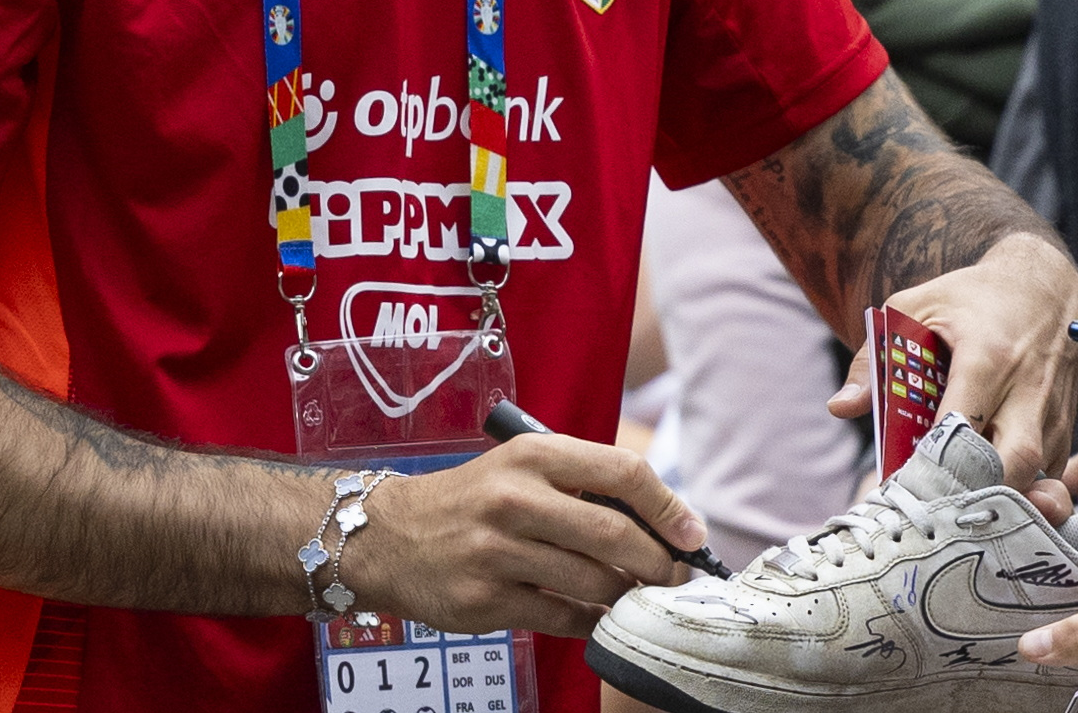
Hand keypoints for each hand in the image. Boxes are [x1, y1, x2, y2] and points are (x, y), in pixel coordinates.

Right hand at [347, 433, 704, 636]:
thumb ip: (584, 484)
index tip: (690, 533)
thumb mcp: (522, 467)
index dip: (669, 506)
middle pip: (616, 534)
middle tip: (675, 576)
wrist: (386, 536)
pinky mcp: (485, 600)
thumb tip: (662, 522)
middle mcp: (515, 499)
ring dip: (628, 595)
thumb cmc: (472, 500)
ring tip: (637, 596)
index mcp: (533, 455)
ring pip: (594, 582)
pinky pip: (562, 618)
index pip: (624, 472)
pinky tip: (598, 617)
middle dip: (659, 562)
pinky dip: (592, 622)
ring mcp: (497, 552)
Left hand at [825, 230, 1077, 516]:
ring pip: (1037, 477)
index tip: (902, 486)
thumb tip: (841, 408)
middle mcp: (1026, 389)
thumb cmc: (972, 299)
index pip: (963, 426)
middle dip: (978, 495)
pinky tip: (988, 489)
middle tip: (938, 508)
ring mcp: (1052, 412)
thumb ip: (875, 358)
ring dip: (1000, 498)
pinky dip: (1020, 490)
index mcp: (986, 358)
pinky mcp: (1066, 428)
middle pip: (1015, 463)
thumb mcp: (915, 308)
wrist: (1046, 287)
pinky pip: (1048, 475)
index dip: (933, 463)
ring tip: (960, 507)